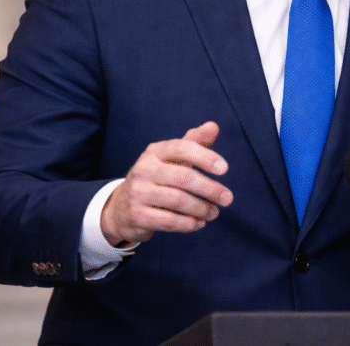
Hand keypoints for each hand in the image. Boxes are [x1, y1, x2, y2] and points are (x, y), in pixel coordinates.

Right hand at [101, 121, 232, 246]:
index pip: (182, 148)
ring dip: (202, 208)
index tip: (225, 169)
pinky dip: (189, 224)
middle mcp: (144, 169)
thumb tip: (214, 126)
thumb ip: (193, 142)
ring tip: (214, 213)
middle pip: (184, 177)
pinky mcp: (138, 215)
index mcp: (155, 151)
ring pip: (178, 201)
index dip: (205, 157)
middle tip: (227, 198)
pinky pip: (169, 221)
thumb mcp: (171, 158)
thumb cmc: (155, 177)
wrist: (122, 206)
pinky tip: (199, 223)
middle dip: (210, 189)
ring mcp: (138, 193)